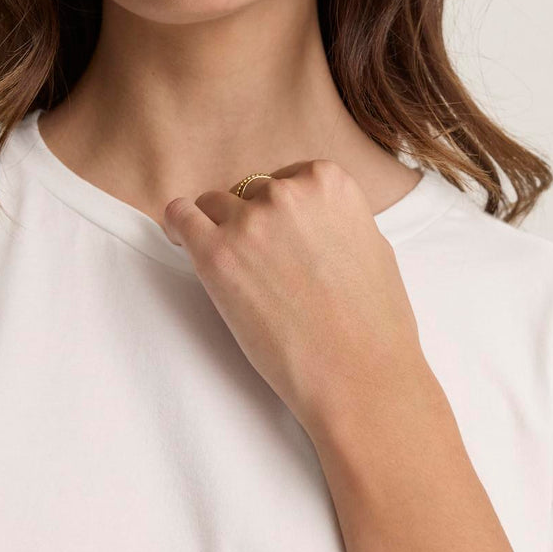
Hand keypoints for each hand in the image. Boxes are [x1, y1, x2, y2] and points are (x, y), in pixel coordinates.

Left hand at [162, 159, 430, 437]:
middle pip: (252, 191)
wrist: (359, 374)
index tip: (280, 234)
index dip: (282, 209)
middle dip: (255, 221)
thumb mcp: (373, 246)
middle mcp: (289, 192)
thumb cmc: (374, 322)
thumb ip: (336, 219)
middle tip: (263, 264)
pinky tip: (180, 239)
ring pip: (214, 205)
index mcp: (330, 182)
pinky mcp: (217, 255)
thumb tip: (314, 218)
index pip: (289, 177)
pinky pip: (179, 216)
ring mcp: (251, 221)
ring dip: (220, 229)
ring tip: (230, 264)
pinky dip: (178, 224)